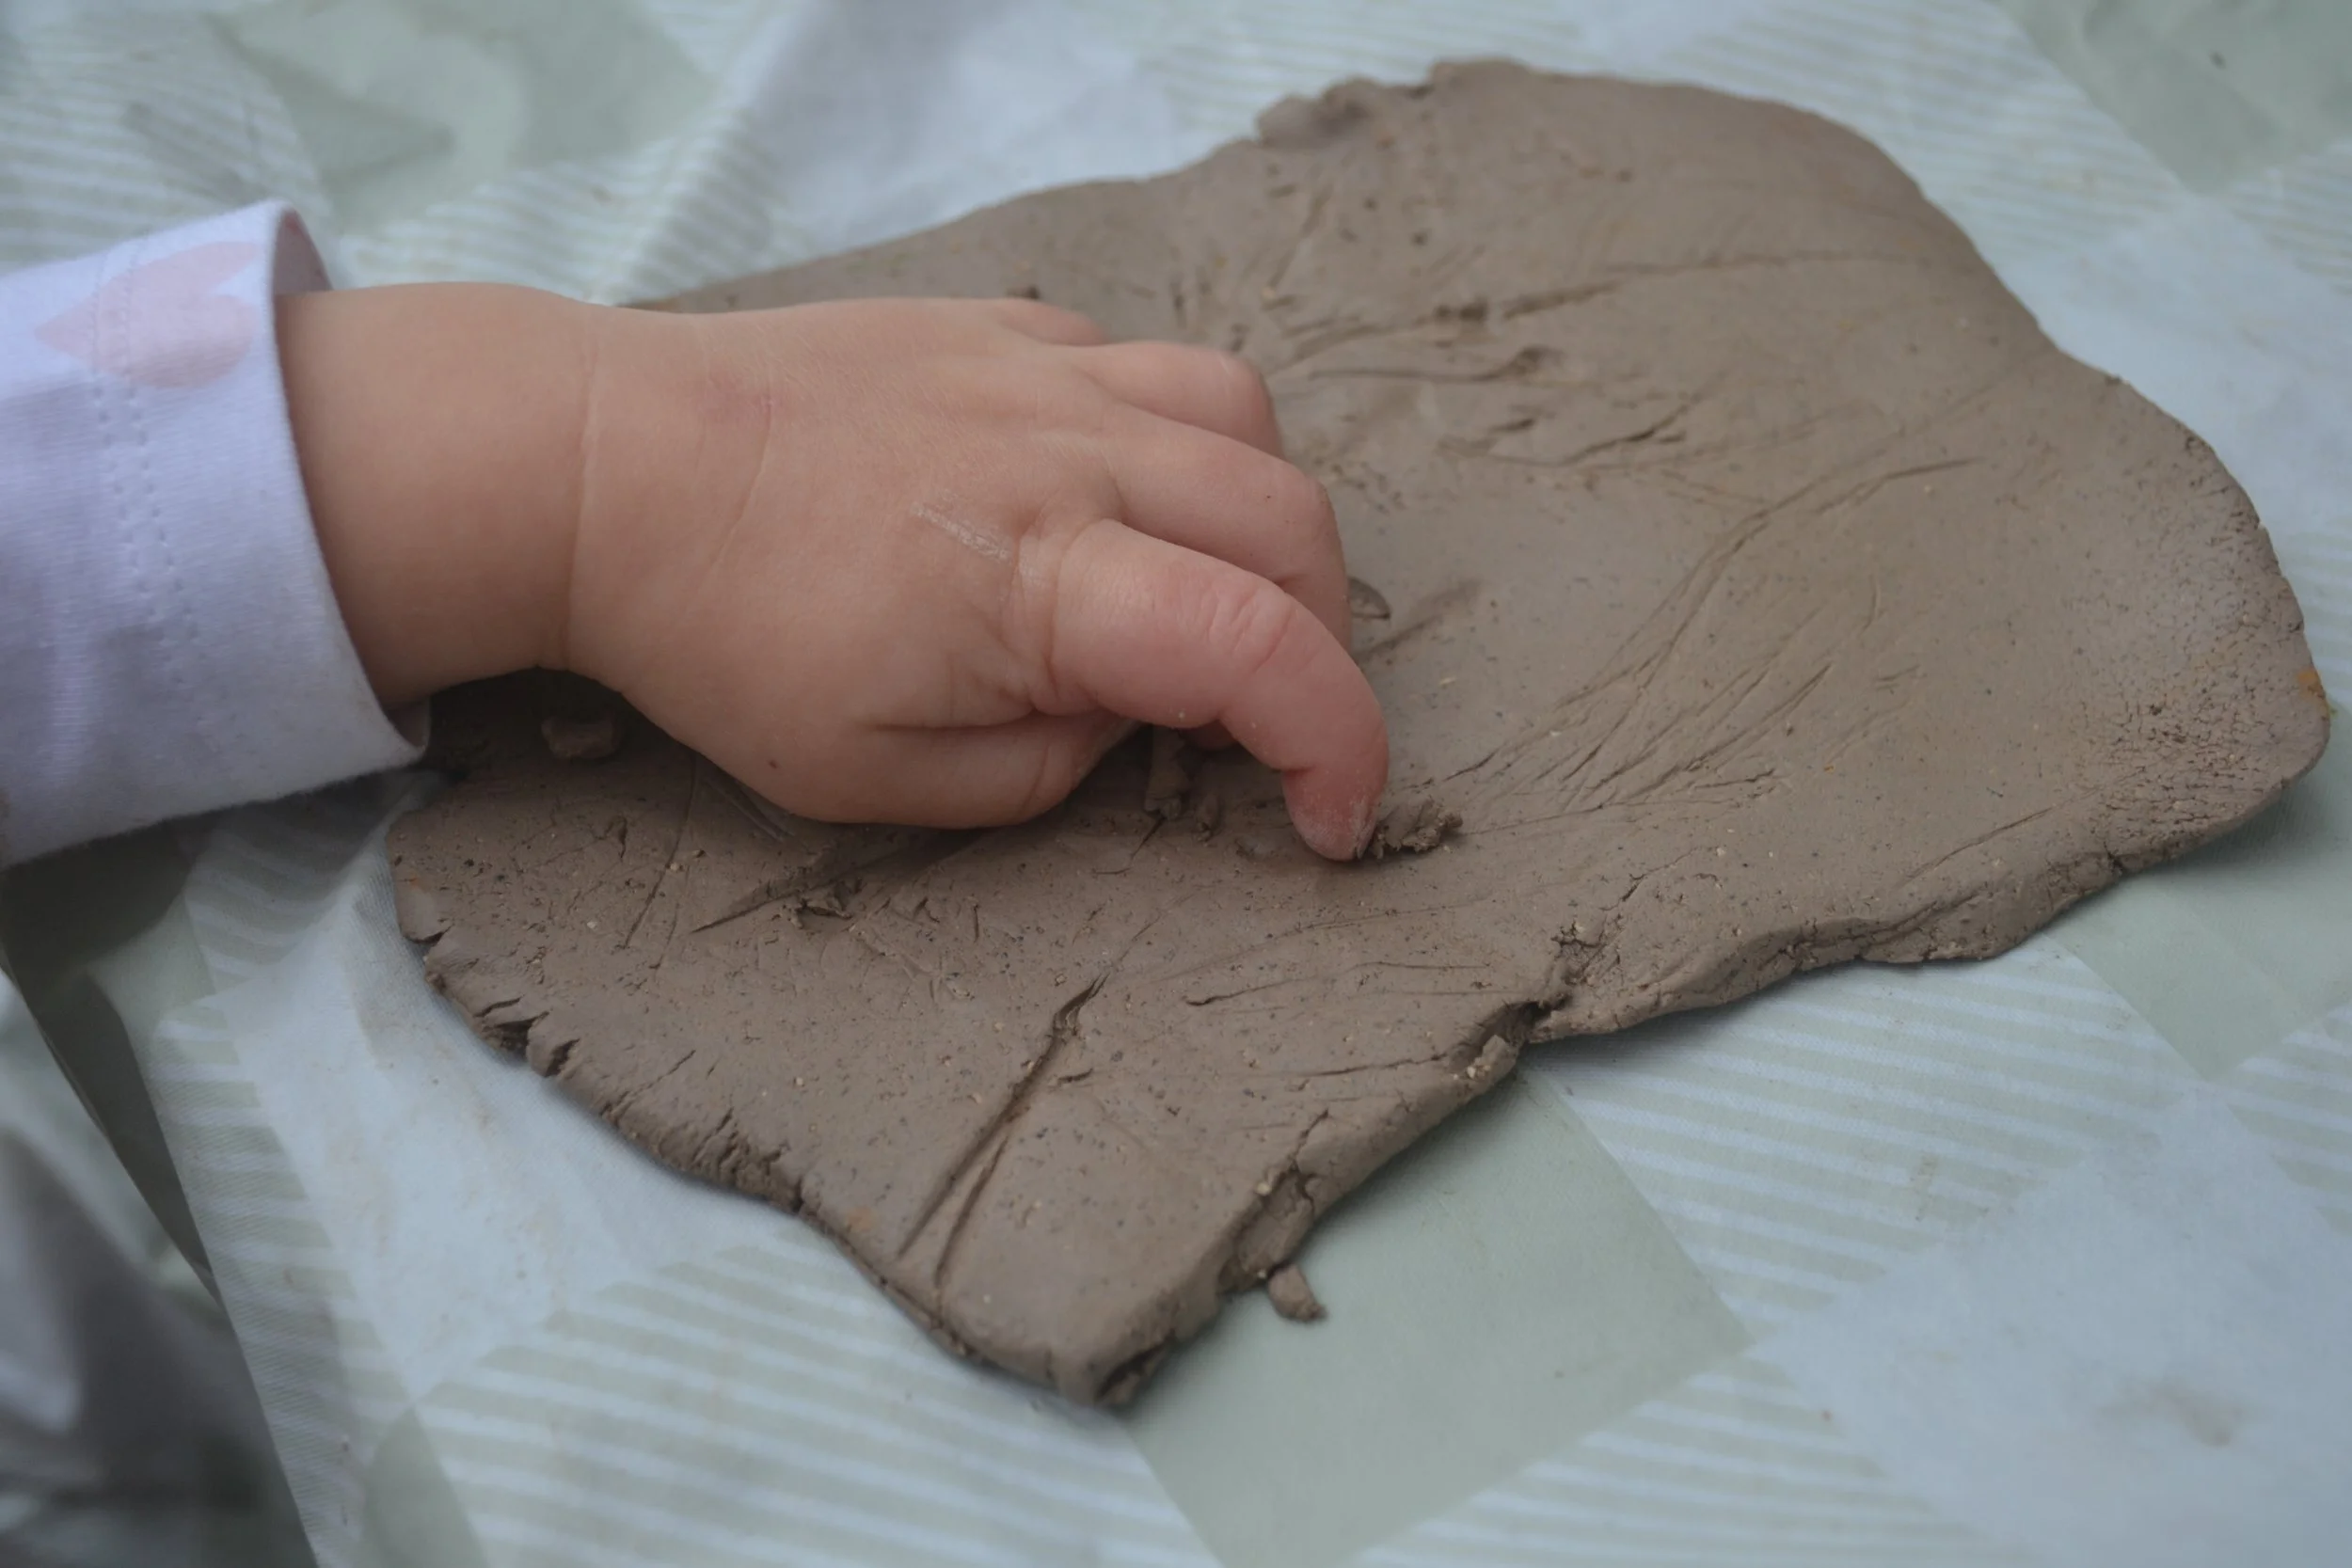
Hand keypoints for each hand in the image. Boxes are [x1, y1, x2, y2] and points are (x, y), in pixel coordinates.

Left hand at [283, 286, 1387, 858]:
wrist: (607, 466)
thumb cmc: (722, 638)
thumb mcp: (881, 780)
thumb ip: (1047, 767)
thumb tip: (1130, 712)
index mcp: (1046, 579)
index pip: (1264, 650)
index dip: (1337, 747)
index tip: (1330, 820)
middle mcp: (1073, 453)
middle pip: (1292, 525)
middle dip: (1318, 641)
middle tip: (1257, 718)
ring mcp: (1044, 370)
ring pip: (1248, 418)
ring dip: (1267, 523)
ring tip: (1205, 590)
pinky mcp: (1006, 324)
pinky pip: (1154, 366)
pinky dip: (1183, 443)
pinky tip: (1114, 501)